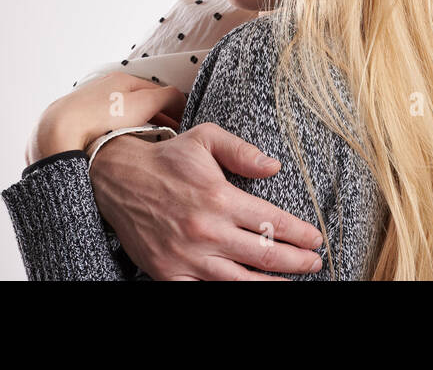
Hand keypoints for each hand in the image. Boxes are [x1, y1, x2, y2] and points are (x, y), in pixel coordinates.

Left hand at [25, 74, 186, 165]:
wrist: (59, 134)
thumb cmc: (102, 116)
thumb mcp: (144, 103)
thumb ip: (168, 97)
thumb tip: (180, 99)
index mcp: (122, 79)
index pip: (157, 91)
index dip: (173, 108)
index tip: (182, 125)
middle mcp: (105, 88)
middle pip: (140, 103)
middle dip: (157, 118)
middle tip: (169, 137)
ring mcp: (91, 106)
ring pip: (123, 116)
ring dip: (139, 127)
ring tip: (148, 145)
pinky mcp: (79, 124)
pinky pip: (107, 128)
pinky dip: (120, 135)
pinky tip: (122, 147)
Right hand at [88, 124, 325, 280]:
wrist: (117, 179)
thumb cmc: (166, 159)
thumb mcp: (206, 138)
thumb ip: (242, 151)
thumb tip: (274, 166)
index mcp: (220, 198)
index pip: (271, 222)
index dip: (299, 234)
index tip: (316, 239)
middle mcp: (206, 230)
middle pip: (262, 255)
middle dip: (295, 261)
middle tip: (314, 262)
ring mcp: (187, 257)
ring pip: (239, 281)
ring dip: (271, 284)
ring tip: (292, 282)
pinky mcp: (168, 273)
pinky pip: (204, 291)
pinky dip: (229, 293)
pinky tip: (249, 289)